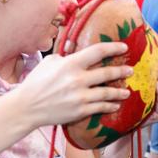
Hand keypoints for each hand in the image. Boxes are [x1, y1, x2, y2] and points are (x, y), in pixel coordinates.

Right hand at [15, 42, 132, 127]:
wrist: (27, 107)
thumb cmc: (36, 82)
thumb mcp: (49, 62)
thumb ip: (66, 56)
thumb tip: (76, 51)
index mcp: (70, 63)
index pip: (98, 52)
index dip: (113, 48)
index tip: (124, 47)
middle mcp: (77, 79)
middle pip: (107, 73)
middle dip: (121, 71)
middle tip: (130, 70)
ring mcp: (80, 96)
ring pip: (107, 93)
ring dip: (119, 92)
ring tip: (126, 91)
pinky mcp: (80, 111)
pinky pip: (100, 107)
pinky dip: (110, 106)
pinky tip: (115, 105)